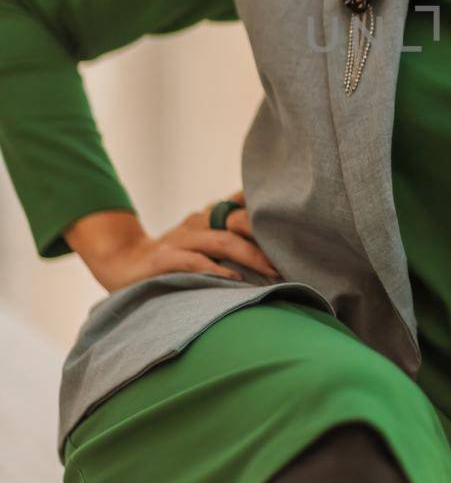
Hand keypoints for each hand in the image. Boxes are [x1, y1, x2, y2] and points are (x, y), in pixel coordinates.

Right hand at [89, 189, 281, 294]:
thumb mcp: (204, 240)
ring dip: (250, 255)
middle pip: (238, 221)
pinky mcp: (164, 258)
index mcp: (210, 216)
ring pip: (222, 240)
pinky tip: (233, 278)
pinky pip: (194, 261)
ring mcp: (180, 238)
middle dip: (267, 238)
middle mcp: (198, 222)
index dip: (268, 209)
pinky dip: (214, 269)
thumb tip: (273, 240)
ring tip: (273, 270)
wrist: (122, 263)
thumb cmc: (173, 256)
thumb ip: (233, 235)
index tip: (297, 221)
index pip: (243, 204)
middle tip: (292, 256)